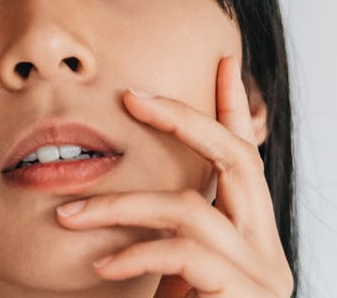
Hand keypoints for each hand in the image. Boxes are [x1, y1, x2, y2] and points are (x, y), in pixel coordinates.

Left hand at [54, 56, 293, 296]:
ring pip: (189, 207)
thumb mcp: (171, 274)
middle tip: (132, 96)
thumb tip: (118, 197)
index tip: (223, 61)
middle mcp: (266, 250)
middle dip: (184, 119)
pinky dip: (136, 252)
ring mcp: (262, 272)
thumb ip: (164, 237)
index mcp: (250, 237)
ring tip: (69, 217)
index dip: (233, 109)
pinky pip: (183, 251)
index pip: (244, 161)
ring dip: (120, 208)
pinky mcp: (246, 294)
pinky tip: (103, 265)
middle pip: (236, 159)